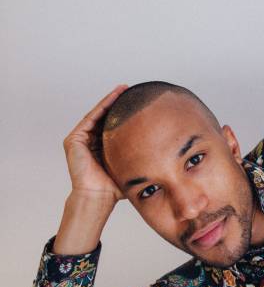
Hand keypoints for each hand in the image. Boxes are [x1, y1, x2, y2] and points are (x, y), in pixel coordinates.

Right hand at [62, 84, 128, 203]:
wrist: (99, 197)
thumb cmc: (114, 188)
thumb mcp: (130, 167)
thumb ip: (140, 158)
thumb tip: (167, 153)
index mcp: (101, 148)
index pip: (112, 126)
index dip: (123, 113)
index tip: (136, 102)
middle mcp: (89, 142)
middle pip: (104, 117)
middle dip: (116, 102)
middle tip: (129, 89)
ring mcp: (80, 141)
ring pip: (97, 115)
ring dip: (109, 100)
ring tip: (122, 89)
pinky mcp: (73, 140)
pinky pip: (90, 118)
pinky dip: (101, 107)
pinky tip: (113, 97)